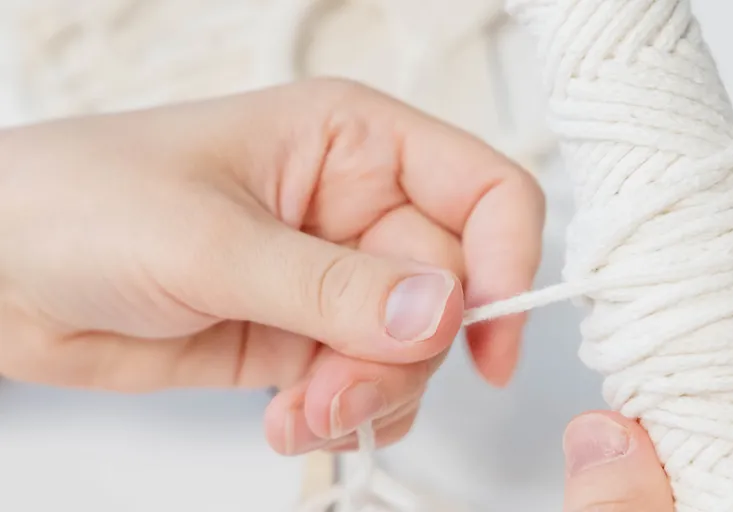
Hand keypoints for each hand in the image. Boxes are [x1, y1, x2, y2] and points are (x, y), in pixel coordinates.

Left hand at [0, 79, 543, 454]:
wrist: (2, 272)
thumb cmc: (82, 203)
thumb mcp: (211, 242)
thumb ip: (333, 286)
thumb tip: (442, 312)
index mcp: (353, 142)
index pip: (484, 192)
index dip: (505, 262)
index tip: (486, 339)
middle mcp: (356, 206)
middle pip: (450, 290)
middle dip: (406, 355)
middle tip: (340, 390)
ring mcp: (334, 277)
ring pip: (414, 349)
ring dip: (373, 393)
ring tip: (303, 411)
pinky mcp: (305, 334)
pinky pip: (367, 382)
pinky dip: (345, 414)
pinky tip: (292, 419)